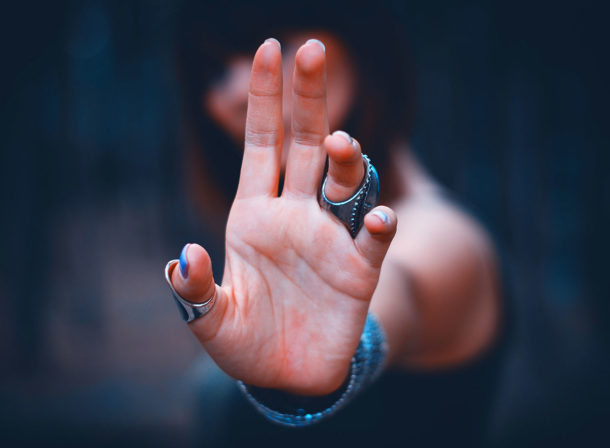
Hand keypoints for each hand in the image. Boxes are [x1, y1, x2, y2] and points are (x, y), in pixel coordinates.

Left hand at [171, 39, 396, 394]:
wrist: (288, 377)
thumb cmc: (247, 344)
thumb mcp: (212, 321)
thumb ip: (196, 291)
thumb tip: (183, 258)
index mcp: (255, 214)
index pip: (261, 144)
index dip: (264, 99)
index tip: (268, 49)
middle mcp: (295, 215)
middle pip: (304, 143)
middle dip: (307, 97)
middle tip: (312, 48)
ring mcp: (330, 238)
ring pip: (343, 179)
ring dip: (343, 156)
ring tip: (335, 144)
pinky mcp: (360, 269)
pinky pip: (374, 237)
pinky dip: (379, 224)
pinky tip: (377, 219)